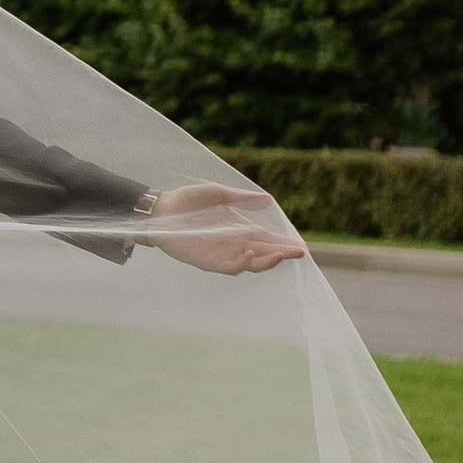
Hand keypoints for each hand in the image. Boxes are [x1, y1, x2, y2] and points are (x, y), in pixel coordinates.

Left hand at [138, 182, 303, 273]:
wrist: (161, 209)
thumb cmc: (188, 200)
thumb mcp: (218, 194)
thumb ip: (242, 199)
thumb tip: (268, 200)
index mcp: (239, 229)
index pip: (267, 238)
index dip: (283, 243)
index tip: (300, 246)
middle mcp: (234, 244)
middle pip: (263, 253)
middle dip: (281, 253)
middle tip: (298, 252)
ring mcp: (222, 254)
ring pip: (250, 264)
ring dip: (265, 261)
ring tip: (278, 255)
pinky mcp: (208, 262)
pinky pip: (228, 267)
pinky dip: (240, 264)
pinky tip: (248, 254)